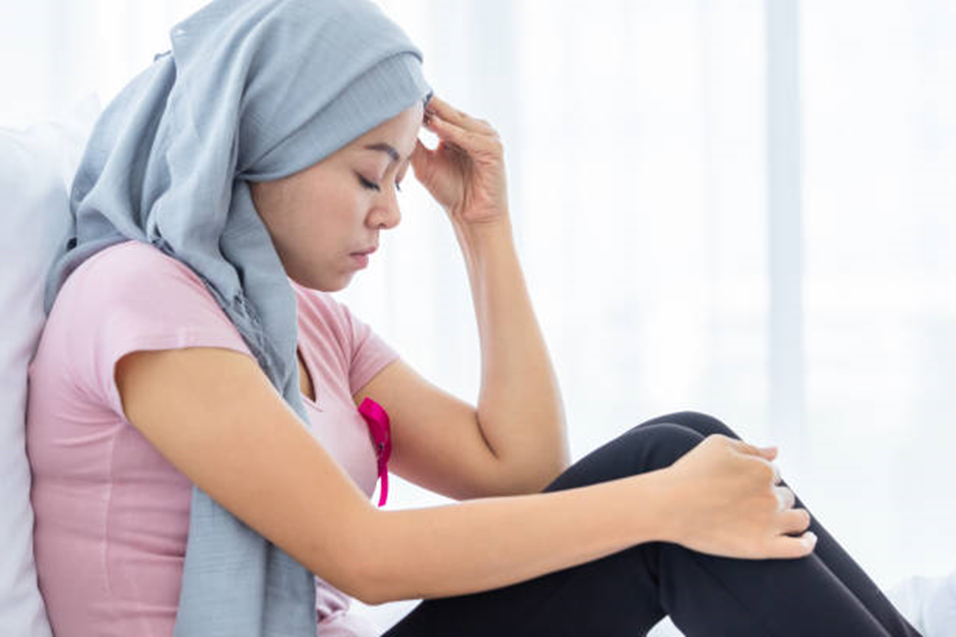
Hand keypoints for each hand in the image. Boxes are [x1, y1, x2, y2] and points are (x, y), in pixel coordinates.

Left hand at [412, 96, 508, 226]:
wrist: (471, 217)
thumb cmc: (450, 192)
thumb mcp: (424, 164)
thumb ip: (414, 145)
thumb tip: (393, 127)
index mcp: (460, 131)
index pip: (440, 112)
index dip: (422, 105)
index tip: (400, 93)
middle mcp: (475, 130)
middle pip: (450, 113)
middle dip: (430, 104)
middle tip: (409, 90)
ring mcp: (487, 138)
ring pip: (460, 122)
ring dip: (441, 114)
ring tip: (421, 104)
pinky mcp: (494, 150)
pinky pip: (471, 138)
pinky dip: (455, 132)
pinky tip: (437, 126)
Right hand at [662, 434, 815, 559]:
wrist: (668, 506)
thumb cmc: (689, 472)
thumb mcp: (717, 445)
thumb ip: (750, 447)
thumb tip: (776, 451)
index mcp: (763, 469)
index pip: (773, 472)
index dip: (756, 478)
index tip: (738, 486)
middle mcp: (772, 495)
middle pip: (785, 495)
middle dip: (771, 497)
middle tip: (746, 504)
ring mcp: (770, 523)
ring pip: (798, 518)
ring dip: (791, 516)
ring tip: (777, 519)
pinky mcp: (763, 547)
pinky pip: (799, 548)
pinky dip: (807, 542)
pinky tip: (808, 538)